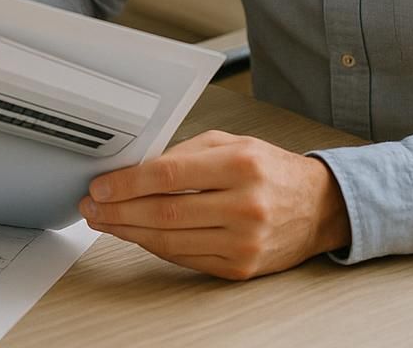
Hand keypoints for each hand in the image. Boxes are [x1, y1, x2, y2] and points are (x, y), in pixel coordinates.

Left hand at [78, 129, 350, 279]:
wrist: (319, 207)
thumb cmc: (271, 170)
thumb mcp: (231, 144)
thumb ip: (184, 154)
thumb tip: (134, 169)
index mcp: (240, 166)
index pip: (168, 176)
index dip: (126, 183)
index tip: (101, 185)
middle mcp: (244, 205)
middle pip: (163, 212)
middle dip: (118, 210)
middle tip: (93, 207)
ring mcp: (243, 242)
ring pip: (170, 241)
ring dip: (129, 232)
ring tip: (105, 221)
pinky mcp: (240, 267)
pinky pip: (185, 258)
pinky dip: (155, 247)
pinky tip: (136, 235)